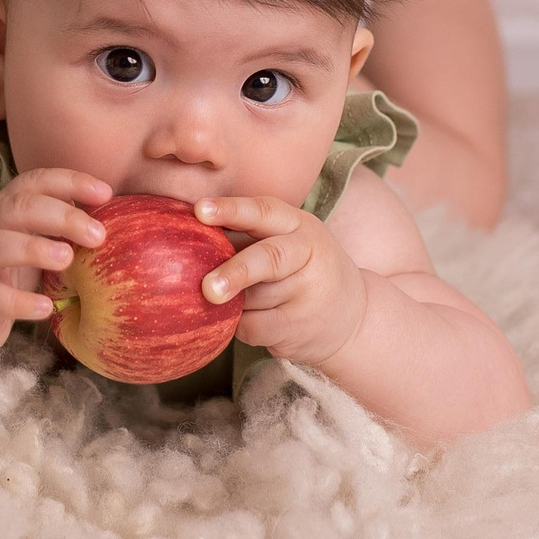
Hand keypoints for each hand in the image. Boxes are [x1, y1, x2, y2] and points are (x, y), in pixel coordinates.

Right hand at [0, 167, 112, 361]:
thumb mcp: (24, 241)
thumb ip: (54, 227)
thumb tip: (109, 216)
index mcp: (1, 208)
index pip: (34, 182)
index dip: (69, 181)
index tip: (106, 193)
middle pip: (18, 208)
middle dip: (62, 216)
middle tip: (98, 236)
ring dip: (34, 248)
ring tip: (67, 259)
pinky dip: (18, 301)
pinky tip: (45, 308)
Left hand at [193, 194, 368, 368]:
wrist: (353, 318)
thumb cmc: (301, 271)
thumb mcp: (287, 242)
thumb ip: (245, 236)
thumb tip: (185, 234)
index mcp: (300, 225)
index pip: (265, 212)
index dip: (231, 210)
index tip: (199, 211)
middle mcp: (310, 254)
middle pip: (268, 259)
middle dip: (235, 272)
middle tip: (206, 287)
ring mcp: (309, 294)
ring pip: (253, 298)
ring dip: (233, 302)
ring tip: (239, 300)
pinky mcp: (300, 328)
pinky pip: (254, 327)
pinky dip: (239, 326)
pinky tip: (247, 320)